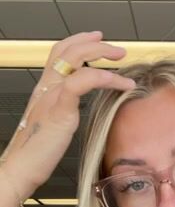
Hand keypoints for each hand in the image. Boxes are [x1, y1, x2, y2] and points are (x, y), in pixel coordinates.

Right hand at [2, 30, 135, 195]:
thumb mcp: (52, 124)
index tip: (98, 38)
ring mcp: (51, 96)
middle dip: (97, 44)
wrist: (20, 168)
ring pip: (75, 59)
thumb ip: (63, 110)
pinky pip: (82, 83)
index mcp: (44, 89)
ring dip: (102, 55)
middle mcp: (46, 87)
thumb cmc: (36, 153)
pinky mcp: (59, 110)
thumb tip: (77, 109)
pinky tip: (120, 83)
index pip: (59, 53)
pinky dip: (104, 78)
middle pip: (69, 50)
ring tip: (122, 60)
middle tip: (118, 49)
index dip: (79, 41)